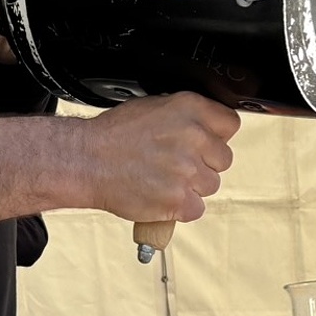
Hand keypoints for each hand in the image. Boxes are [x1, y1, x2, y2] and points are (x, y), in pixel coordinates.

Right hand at [83, 93, 238, 223]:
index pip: (230, 124)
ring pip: (210, 186)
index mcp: (190, 108)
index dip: (215, 137)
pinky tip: (160, 195)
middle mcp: (194, 137)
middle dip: (204, 164)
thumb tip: (205, 129)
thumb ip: (186, 117)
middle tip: (176, 163)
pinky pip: (196, 209)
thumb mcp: (154, 107)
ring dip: (191, 187)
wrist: (86, 161)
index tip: (204, 144)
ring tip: (163, 179)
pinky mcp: (180, 200)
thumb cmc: (112, 136)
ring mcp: (189, 170)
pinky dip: (180, 208)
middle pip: (223, 159)